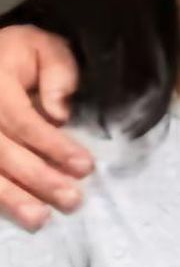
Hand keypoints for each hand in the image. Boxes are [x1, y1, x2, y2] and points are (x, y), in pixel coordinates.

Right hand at [0, 26, 91, 229]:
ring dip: (12, 198)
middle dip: (38, 179)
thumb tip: (59, 115)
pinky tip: (14, 212)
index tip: (85, 166)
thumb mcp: (43, 46)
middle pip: (3, 153)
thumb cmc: (19, 53)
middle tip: (72, 200)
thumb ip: (57, 73)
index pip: (23, 121)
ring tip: (40, 219)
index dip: (53, 146)